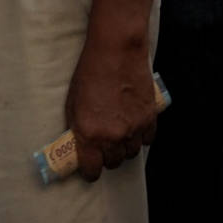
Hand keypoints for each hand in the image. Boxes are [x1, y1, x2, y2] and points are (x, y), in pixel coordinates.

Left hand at [63, 35, 161, 178]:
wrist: (116, 51)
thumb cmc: (89, 72)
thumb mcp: (73, 102)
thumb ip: (78, 127)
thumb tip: (81, 144)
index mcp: (89, 134)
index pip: (92, 170)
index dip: (90, 172)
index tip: (89, 169)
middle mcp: (113, 136)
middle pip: (113, 163)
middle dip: (107, 157)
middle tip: (103, 146)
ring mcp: (133, 129)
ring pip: (131, 153)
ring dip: (124, 147)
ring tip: (119, 133)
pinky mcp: (149, 118)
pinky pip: (147, 140)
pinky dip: (141, 136)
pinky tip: (134, 126)